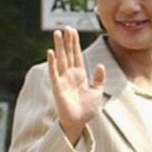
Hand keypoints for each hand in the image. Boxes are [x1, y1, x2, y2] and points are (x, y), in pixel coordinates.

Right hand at [47, 27, 104, 143]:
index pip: (77, 55)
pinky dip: (52, 63)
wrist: (79, 123)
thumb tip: (100, 65)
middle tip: (66, 27)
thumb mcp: (97, 92)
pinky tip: (51, 52)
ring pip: (61, 60)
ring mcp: (63, 80)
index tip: (73, 30)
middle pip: (68, 54)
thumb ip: (98, 79)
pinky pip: (54, 73)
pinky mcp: (57, 88)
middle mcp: (70, 75)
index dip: (75, 43)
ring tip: (57, 33)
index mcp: (80, 75)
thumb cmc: (87, 110)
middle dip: (67, 41)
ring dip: (59, 47)